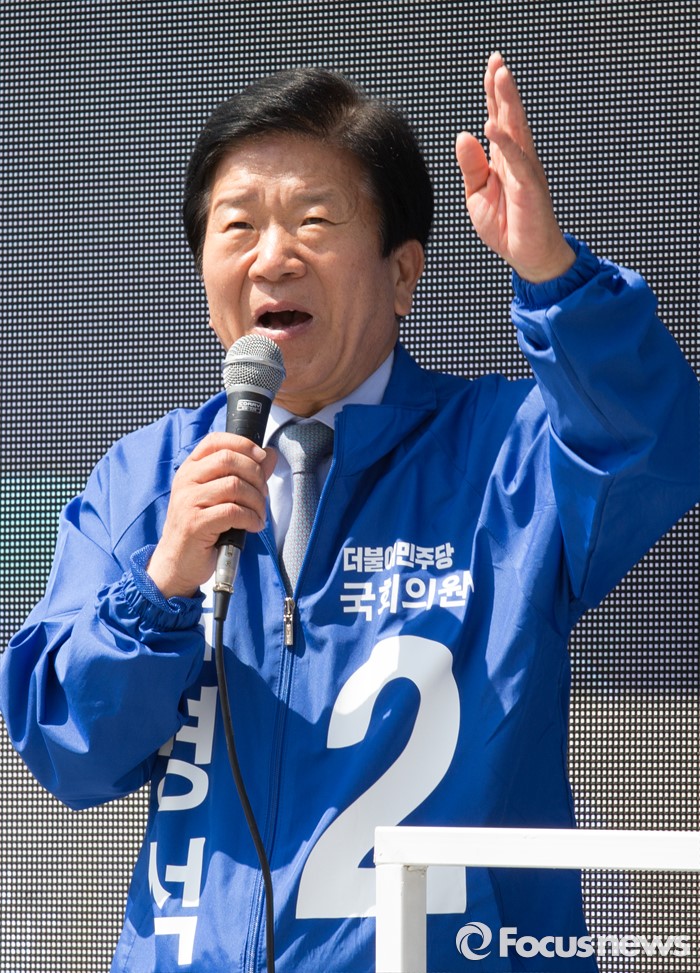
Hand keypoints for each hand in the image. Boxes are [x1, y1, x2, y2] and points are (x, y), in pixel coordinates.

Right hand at [146, 432, 276, 598]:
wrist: (177, 562)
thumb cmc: (201, 528)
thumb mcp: (220, 496)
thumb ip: (245, 474)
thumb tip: (269, 454)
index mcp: (190, 469)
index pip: (215, 441)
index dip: (243, 444)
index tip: (261, 457)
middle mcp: (186, 481)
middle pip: (228, 460)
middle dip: (255, 475)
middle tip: (262, 494)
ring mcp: (188, 502)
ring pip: (234, 486)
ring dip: (256, 501)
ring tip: (258, 514)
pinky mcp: (195, 524)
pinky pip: (233, 512)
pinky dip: (251, 518)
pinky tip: (253, 526)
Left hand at [455, 52, 574, 282]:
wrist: (528, 256)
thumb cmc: (506, 226)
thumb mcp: (477, 195)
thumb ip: (471, 166)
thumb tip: (463, 135)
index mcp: (503, 158)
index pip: (498, 120)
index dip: (494, 94)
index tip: (491, 67)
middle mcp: (517, 158)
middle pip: (509, 117)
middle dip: (502, 88)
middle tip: (496, 60)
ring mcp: (525, 170)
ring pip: (516, 130)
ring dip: (508, 102)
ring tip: (500, 76)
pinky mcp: (529, 187)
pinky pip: (517, 161)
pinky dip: (505, 143)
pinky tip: (493, 126)